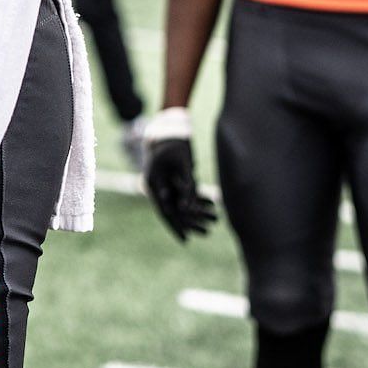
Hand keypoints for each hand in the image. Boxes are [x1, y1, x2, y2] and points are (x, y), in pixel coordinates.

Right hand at [144, 109, 217, 241]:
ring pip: (181, 203)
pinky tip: (211, 206)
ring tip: (214, 222)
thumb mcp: (183, 161)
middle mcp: (158, 185)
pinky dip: (198, 200)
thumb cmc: (175, 142)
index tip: (186, 239)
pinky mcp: (174, 179)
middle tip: (206, 233)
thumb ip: (188, 182)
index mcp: (153, 182)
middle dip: (190, 222)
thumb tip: (191, 205)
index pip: (164, 210)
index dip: (175, 226)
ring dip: (197, 212)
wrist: (169, 128)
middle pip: (174, 210)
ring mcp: (165, 183)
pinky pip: (186, 194)